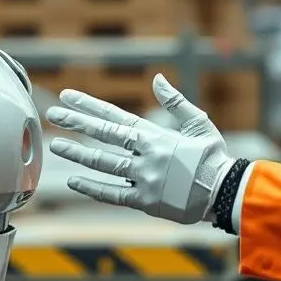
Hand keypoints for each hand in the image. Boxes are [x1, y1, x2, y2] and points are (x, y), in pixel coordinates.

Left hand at [45, 73, 233, 224]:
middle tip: (53, 114)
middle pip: (105, 136)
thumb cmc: (213, 157)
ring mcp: (144, 178)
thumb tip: (157, 78)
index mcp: (156, 135)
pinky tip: (74, 180)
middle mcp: (147, 154)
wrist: (226, 191)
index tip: (68, 96)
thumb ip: (175, 101)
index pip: (116, 116)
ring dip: (78, 153)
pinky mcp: (145, 201)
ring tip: (56, 144)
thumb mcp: (198, 123)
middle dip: (76, 123)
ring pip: (104, 163)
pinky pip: (113, 194)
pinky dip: (92, 188)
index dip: (89, 106)